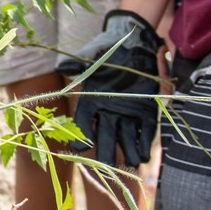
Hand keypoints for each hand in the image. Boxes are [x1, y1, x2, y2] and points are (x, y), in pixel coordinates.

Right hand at [57, 9, 161, 166]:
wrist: (135, 41)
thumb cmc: (110, 47)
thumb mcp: (94, 53)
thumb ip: (80, 62)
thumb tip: (63, 67)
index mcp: (92, 99)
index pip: (83, 121)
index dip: (80, 134)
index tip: (79, 147)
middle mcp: (108, 110)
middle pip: (104, 136)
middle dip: (105, 153)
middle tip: (106, 167)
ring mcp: (128, 113)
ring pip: (125, 138)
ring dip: (128, 152)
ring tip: (132, 164)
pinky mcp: (147, 111)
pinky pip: (145, 130)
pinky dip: (144, 143)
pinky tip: (145, 155)